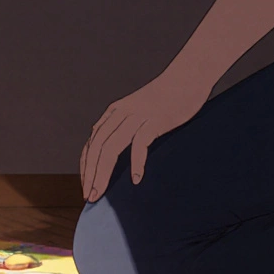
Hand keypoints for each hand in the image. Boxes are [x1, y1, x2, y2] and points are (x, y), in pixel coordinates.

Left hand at [81, 70, 209, 201]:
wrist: (187, 76)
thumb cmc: (165, 97)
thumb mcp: (137, 110)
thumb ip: (124, 126)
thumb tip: (113, 149)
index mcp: (113, 114)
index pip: (91, 144)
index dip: (86, 167)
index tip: (86, 186)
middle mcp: (119, 114)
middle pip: (97, 149)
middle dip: (91, 174)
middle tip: (89, 197)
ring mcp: (136, 116)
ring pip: (111, 148)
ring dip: (103, 172)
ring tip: (101, 192)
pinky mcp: (154, 119)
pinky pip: (140, 143)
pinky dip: (136, 162)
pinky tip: (136, 179)